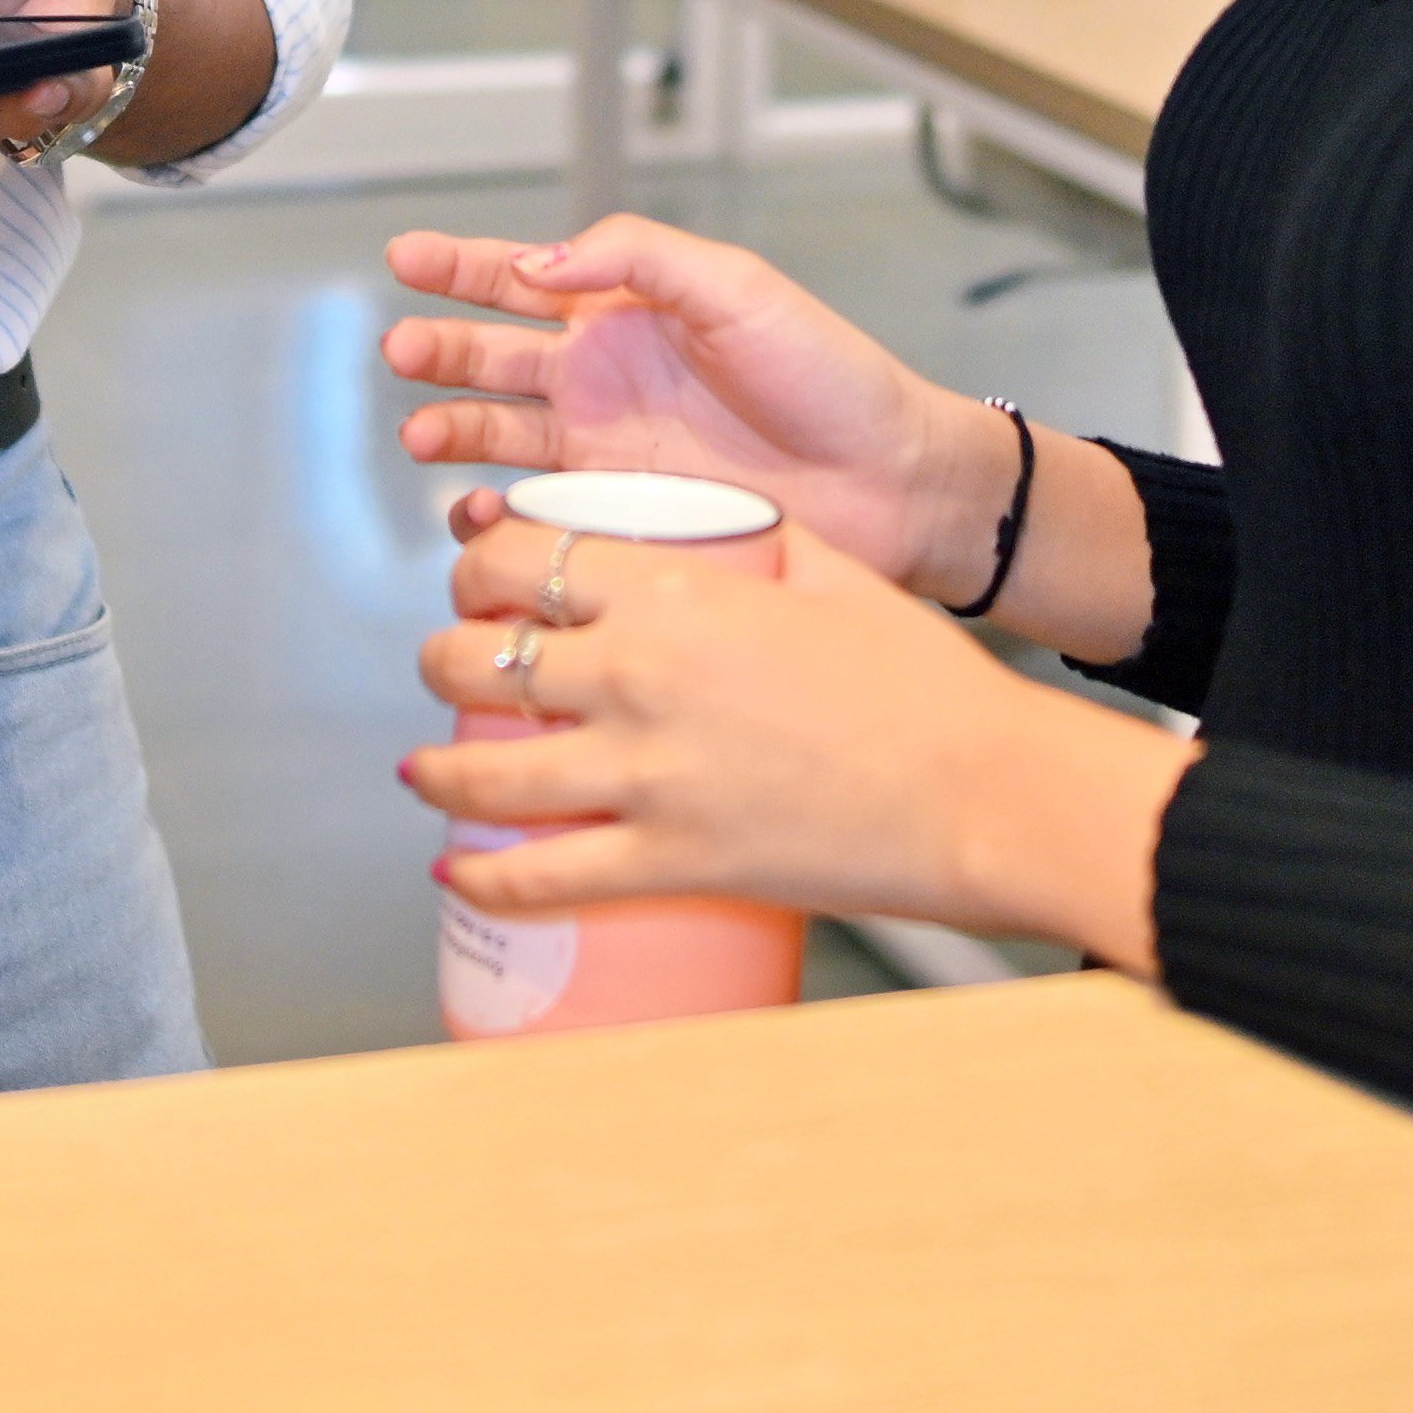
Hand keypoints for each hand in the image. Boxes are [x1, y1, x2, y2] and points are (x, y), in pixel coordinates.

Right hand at [381, 215, 1013, 594]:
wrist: (890, 483)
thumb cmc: (829, 375)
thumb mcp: (736, 285)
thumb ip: (636, 257)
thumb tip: (541, 262)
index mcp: (628, 314)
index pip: (523, 279)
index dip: (459, 266)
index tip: (406, 256)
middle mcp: (605, 379)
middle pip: (491, 357)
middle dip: (439, 350)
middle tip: (403, 351)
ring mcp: (607, 451)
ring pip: (499, 434)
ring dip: (452, 428)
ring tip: (424, 435)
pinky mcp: (619, 518)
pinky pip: (536, 515)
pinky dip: (495, 514)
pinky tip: (479, 511)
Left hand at [397, 492, 1183, 964]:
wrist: (983, 792)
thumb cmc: (928, 688)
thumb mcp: (835, 570)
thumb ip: (757, 541)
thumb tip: (717, 530)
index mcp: (676, 592)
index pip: (522, 557)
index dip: (477, 565)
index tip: (479, 578)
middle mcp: (638, 676)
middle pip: (476, 657)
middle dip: (443, 660)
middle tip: (450, 666)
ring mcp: (644, 777)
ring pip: (482, 772)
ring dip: (437, 770)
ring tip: (428, 770)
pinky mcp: (668, 863)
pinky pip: (537, 878)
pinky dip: (482, 882)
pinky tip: (459, 874)